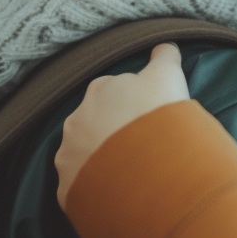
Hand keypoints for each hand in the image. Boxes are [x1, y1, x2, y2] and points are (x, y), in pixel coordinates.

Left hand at [55, 43, 189, 207]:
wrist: (147, 169)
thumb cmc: (158, 115)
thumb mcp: (168, 76)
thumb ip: (165, 57)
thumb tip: (165, 45)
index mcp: (100, 90)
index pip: (115, 90)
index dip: (135, 101)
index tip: (150, 114)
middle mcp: (76, 119)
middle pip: (96, 121)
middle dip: (114, 129)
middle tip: (142, 144)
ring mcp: (69, 155)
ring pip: (85, 154)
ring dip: (102, 159)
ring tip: (131, 171)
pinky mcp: (68, 187)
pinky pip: (82, 185)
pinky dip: (97, 187)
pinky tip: (119, 192)